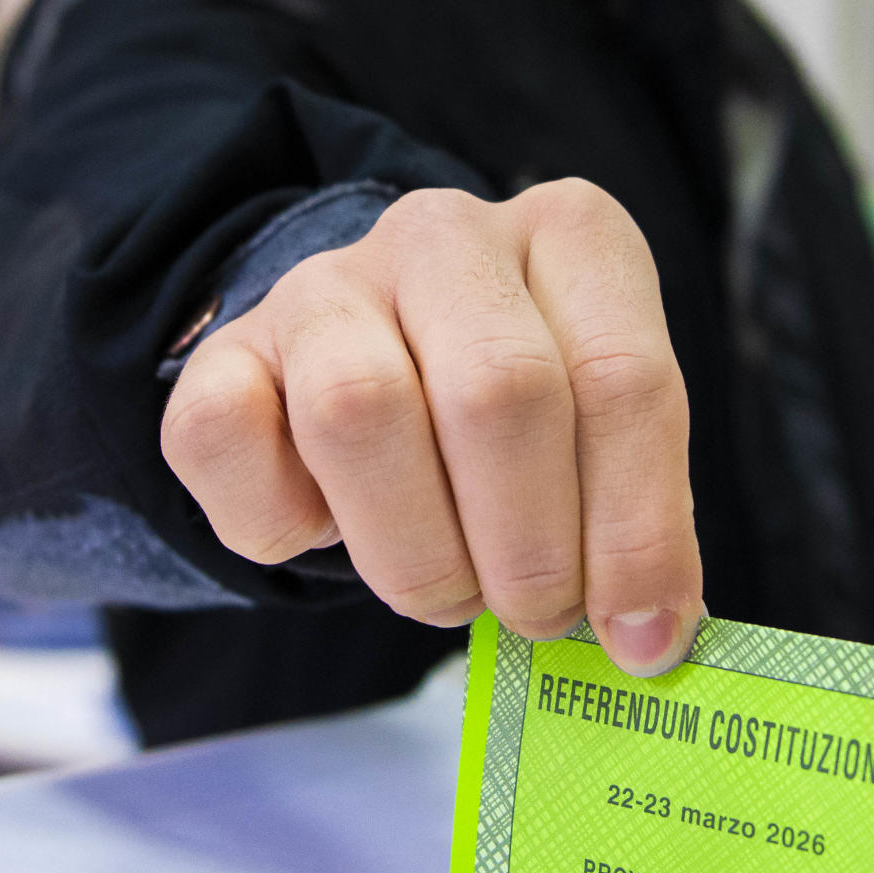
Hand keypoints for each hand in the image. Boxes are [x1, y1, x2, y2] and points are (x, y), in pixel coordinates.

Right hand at [160, 181, 702, 675]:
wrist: (369, 367)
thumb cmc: (516, 419)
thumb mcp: (600, 439)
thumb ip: (633, 518)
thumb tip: (649, 636)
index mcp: (571, 237)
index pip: (623, 376)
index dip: (637, 528)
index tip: (641, 634)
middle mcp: (446, 235)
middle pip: (498, 391)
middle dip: (530, 547)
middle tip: (538, 616)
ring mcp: (324, 284)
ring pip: (360, 412)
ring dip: (419, 552)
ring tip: (452, 593)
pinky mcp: (224, 348)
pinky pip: (230, 439)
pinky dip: (282, 525)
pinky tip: (327, 530)